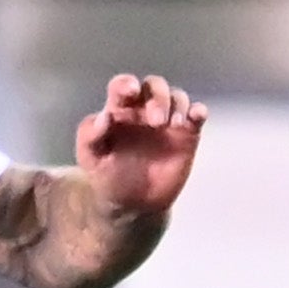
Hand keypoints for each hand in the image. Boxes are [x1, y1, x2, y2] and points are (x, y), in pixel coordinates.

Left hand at [74, 74, 206, 222]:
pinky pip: (195, 116)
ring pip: (177, 97)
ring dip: (177, 106)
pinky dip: (198, 111)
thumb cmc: (107, 174)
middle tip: (156, 121)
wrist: (131, 203)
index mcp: (119, 108)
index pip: (123, 85)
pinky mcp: (186, 134)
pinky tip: (197, 116)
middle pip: (154, 86)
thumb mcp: (90, 157)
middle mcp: (144, 108)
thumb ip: (91, 134)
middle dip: (158, 97)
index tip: (131, 91)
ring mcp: (167, 120)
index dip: (127, 84)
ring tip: (174, 125)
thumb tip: (104, 116)